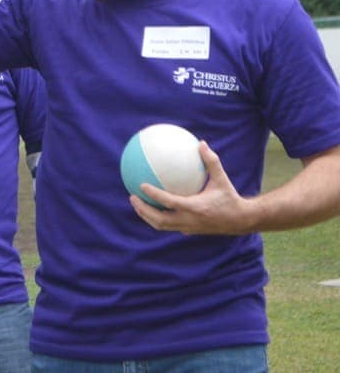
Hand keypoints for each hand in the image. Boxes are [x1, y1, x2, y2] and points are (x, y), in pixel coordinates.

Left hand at [131, 141, 254, 234]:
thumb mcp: (222, 179)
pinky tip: (152, 207)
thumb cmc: (230, 197)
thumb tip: (201, 143)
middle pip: (159, 219)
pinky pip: (168, 225)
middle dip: (143, 210)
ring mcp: (188, 228)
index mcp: (194, 207)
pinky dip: (157, 218)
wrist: (241, 221)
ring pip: (161, 225)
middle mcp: (189, 220)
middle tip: (132, 196)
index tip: (141, 185)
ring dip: (146, 216)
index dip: (154, 194)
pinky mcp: (189, 231)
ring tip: (137, 203)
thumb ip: (211, 162)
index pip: (168, 202)